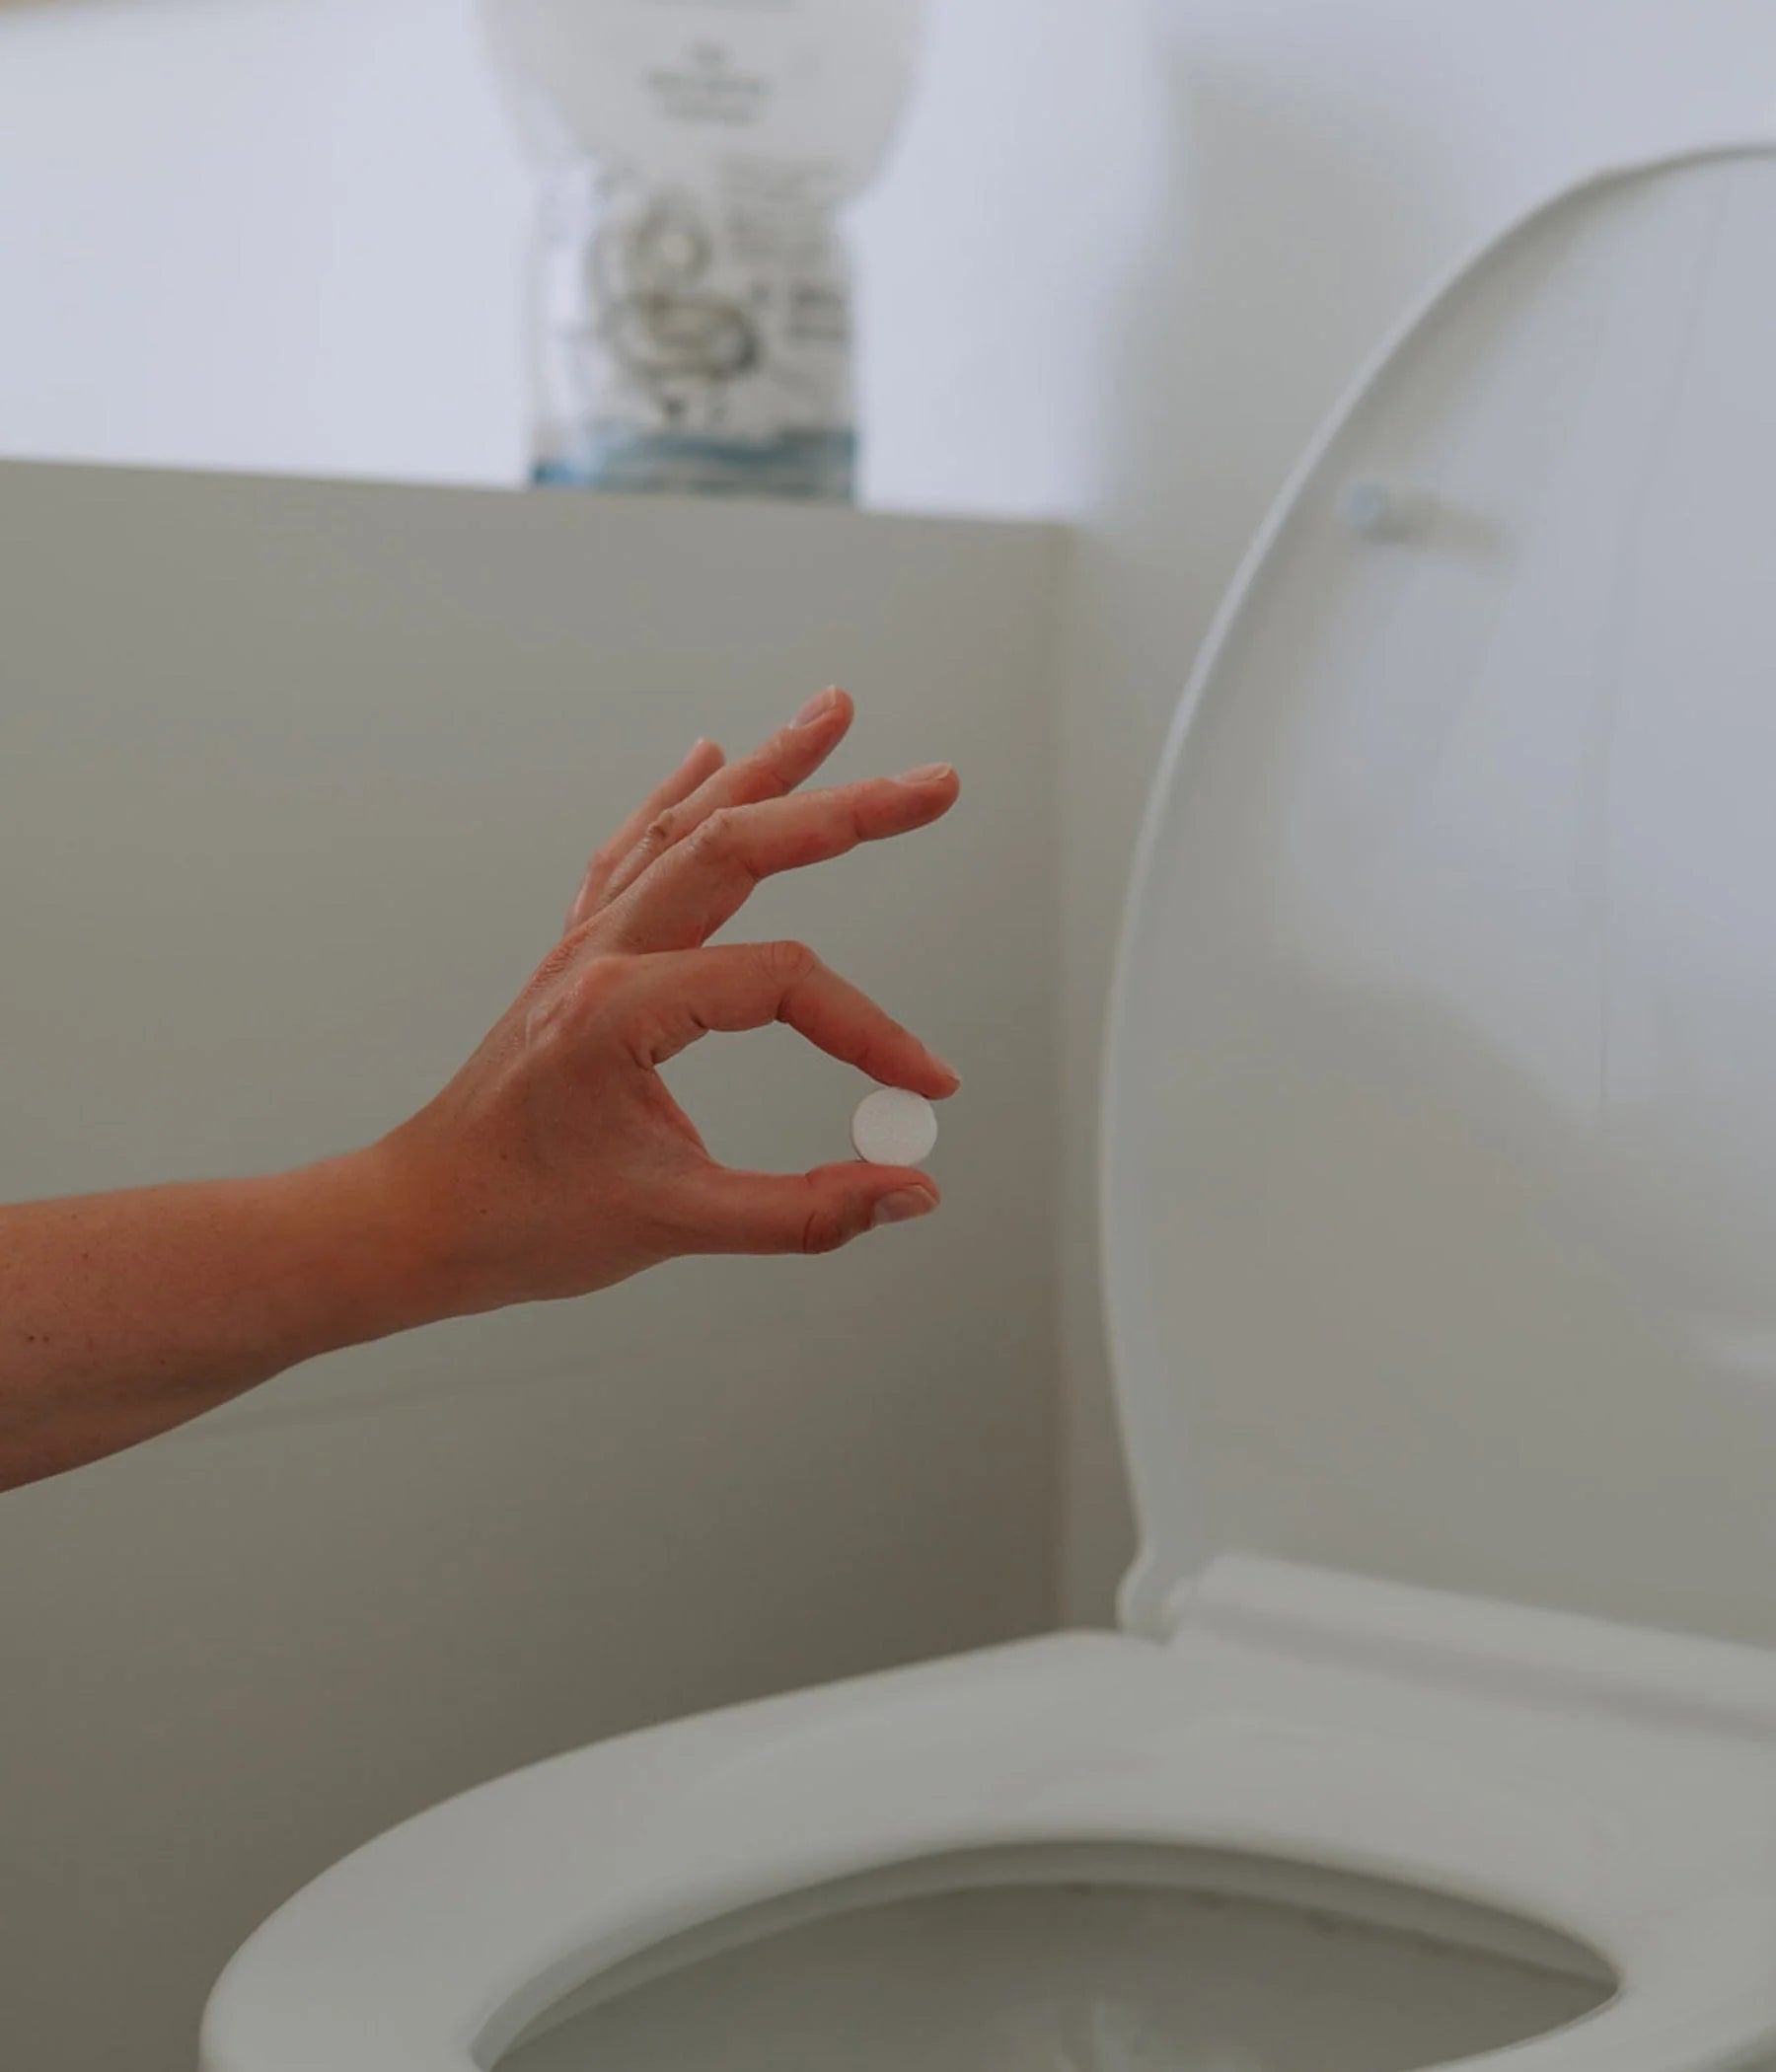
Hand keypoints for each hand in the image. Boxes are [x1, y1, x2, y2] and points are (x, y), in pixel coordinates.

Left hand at [379, 689, 961, 1310]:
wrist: (418, 1218)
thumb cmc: (524, 1222)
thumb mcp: (672, 1225)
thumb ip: (803, 1213)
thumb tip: (909, 1192)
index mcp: (619, 1009)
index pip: (782, 983)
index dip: (869, 1031)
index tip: (925, 1085)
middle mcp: (600, 954)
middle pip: (739, 846)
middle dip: (844, 808)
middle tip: (934, 785)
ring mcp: (583, 944)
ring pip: (687, 827)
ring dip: (766, 768)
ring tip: (835, 713)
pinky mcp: (575, 956)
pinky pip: (634, 853)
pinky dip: (679, 801)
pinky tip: (709, 758)